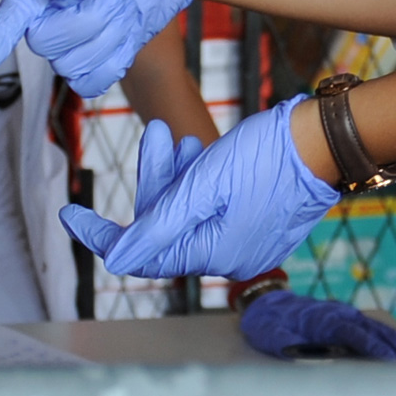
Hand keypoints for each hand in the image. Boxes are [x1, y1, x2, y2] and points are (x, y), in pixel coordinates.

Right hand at [0, 0, 215, 98]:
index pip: (12, 13)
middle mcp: (50, 12)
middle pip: (44, 42)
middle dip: (88, 20)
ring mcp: (75, 39)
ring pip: (71, 66)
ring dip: (108, 38)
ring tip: (125, 7)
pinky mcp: (99, 58)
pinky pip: (92, 82)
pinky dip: (114, 62)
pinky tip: (127, 36)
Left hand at [61, 102, 339, 281]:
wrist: (325, 138)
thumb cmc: (266, 156)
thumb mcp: (201, 184)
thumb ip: (157, 224)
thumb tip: (115, 261)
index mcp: (213, 255)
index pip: (141, 254)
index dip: (101, 234)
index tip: (69, 213)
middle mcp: (229, 257)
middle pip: (165, 226)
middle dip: (154, 181)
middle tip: (158, 134)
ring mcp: (246, 241)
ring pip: (188, 211)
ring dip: (178, 174)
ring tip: (185, 138)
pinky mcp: (258, 221)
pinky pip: (212, 207)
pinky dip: (200, 180)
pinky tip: (203, 151)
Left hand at [237, 289, 395, 361]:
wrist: (266, 303)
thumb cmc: (268, 322)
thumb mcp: (270, 333)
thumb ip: (285, 343)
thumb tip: (306, 356)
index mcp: (323, 319)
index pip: (353, 333)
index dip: (372, 346)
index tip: (390, 359)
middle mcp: (339, 314)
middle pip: (372, 328)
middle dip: (395, 342)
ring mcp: (344, 315)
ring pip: (376, 326)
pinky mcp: (345, 319)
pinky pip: (371, 326)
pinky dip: (388, 335)